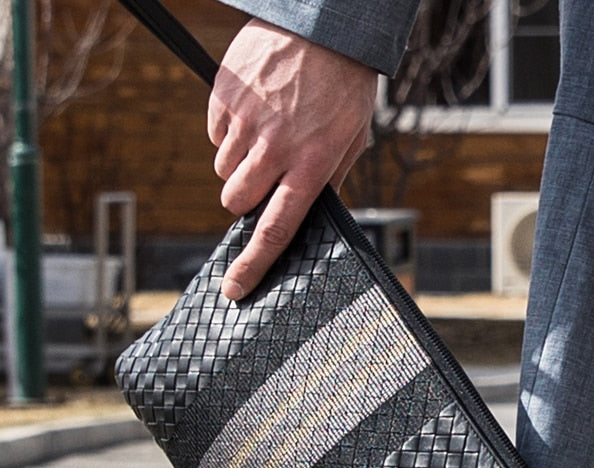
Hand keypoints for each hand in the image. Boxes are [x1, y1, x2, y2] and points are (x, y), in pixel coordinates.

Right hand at [208, 19, 377, 299]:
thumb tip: (308, 214)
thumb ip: (328, 179)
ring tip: (267, 129)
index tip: (234, 288)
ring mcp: (247, 121)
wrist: (327, 24)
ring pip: (223, 168)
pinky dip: (229, 128)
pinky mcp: (226, 95)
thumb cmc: (345, 85)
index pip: (276, 229)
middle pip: (234, 200)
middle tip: (261, 177)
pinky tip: (255, 108)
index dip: (253, 264)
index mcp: (311, 166)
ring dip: (238, 161)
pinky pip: (215, 132)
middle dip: (241, 199)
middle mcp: (276, 149)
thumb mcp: (351, 139)